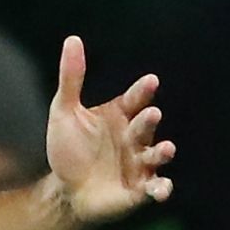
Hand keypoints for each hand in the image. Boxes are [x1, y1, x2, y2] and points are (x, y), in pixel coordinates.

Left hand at [47, 36, 174, 220]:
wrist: (64, 190)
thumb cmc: (67, 148)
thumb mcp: (64, 112)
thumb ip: (71, 78)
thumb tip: (73, 39)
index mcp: (119, 115)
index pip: (135, 98)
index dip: (143, 90)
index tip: (150, 81)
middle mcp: (134, 136)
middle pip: (145, 125)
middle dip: (148, 120)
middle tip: (149, 113)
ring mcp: (139, 162)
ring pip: (156, 155)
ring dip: (163, 152)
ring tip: (165, 148)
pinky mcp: (139, 188)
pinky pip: (155, 187)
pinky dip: (162, 188)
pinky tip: (162, 189)